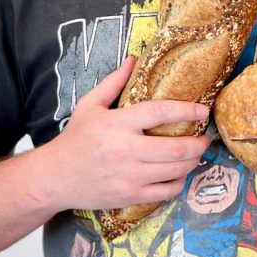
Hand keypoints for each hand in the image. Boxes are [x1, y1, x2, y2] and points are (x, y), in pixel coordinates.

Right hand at [34, 56, 210, 211]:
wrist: (53, 178)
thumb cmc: (75, 140)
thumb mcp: (89, 106)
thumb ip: (113, 83)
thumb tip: (133, 60)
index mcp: (118, 124)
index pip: (159, 113)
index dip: (186, 110)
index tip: (202, 110)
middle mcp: (126, 151)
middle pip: (176, 148)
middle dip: (198, 143)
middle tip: (204, 138)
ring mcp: (130, 176)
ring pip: (176, 170)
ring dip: (193, 161)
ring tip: (195, 154)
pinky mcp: (130, 196)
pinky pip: (167, 191)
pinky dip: (179, 182)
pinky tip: (179, 174)